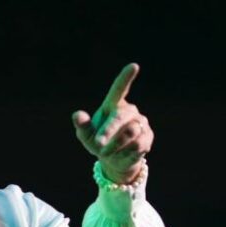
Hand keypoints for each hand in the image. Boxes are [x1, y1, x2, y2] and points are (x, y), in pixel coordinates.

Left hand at [72, 63, 153, 183]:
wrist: (114, 160)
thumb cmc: (99, 143)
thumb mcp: (86, 136)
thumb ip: (82, 126)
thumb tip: (77, 114)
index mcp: (113, 105)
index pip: (120, 89)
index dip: (126, 78)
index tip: (134, 66)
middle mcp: (129, 111)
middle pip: (120, 116)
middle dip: (108, 130)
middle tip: (98, 143)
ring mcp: (140, 122)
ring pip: (129, 132)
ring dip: (115, 144)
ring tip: (105, 152)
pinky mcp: (148, 136)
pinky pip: (137, 144)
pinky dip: (125, 152)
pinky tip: (120, 154)